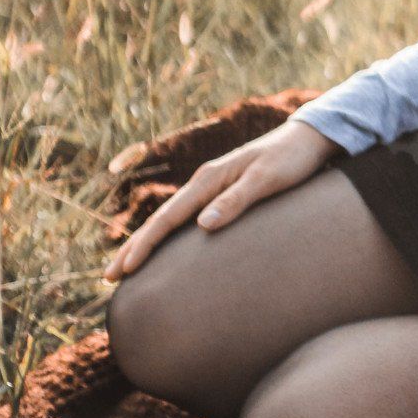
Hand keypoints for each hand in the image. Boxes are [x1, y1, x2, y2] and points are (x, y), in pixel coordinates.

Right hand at [103, 115, 335, 280]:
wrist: (309, 139)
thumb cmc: (291, 160)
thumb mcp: (267, 179)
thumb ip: (237, 200)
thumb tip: (203, 225)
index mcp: (209, 179)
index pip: (168, 217)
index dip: (145, 245)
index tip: (126, 269)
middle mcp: (204, 183)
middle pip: (161, 220)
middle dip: (134, 248)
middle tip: (108, 278)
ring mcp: (211, 188)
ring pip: (170, 220)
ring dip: (147, 244)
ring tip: (127, 268)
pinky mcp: (222, 194)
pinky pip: (186, 219)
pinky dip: (169, 237)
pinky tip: (166, 251)